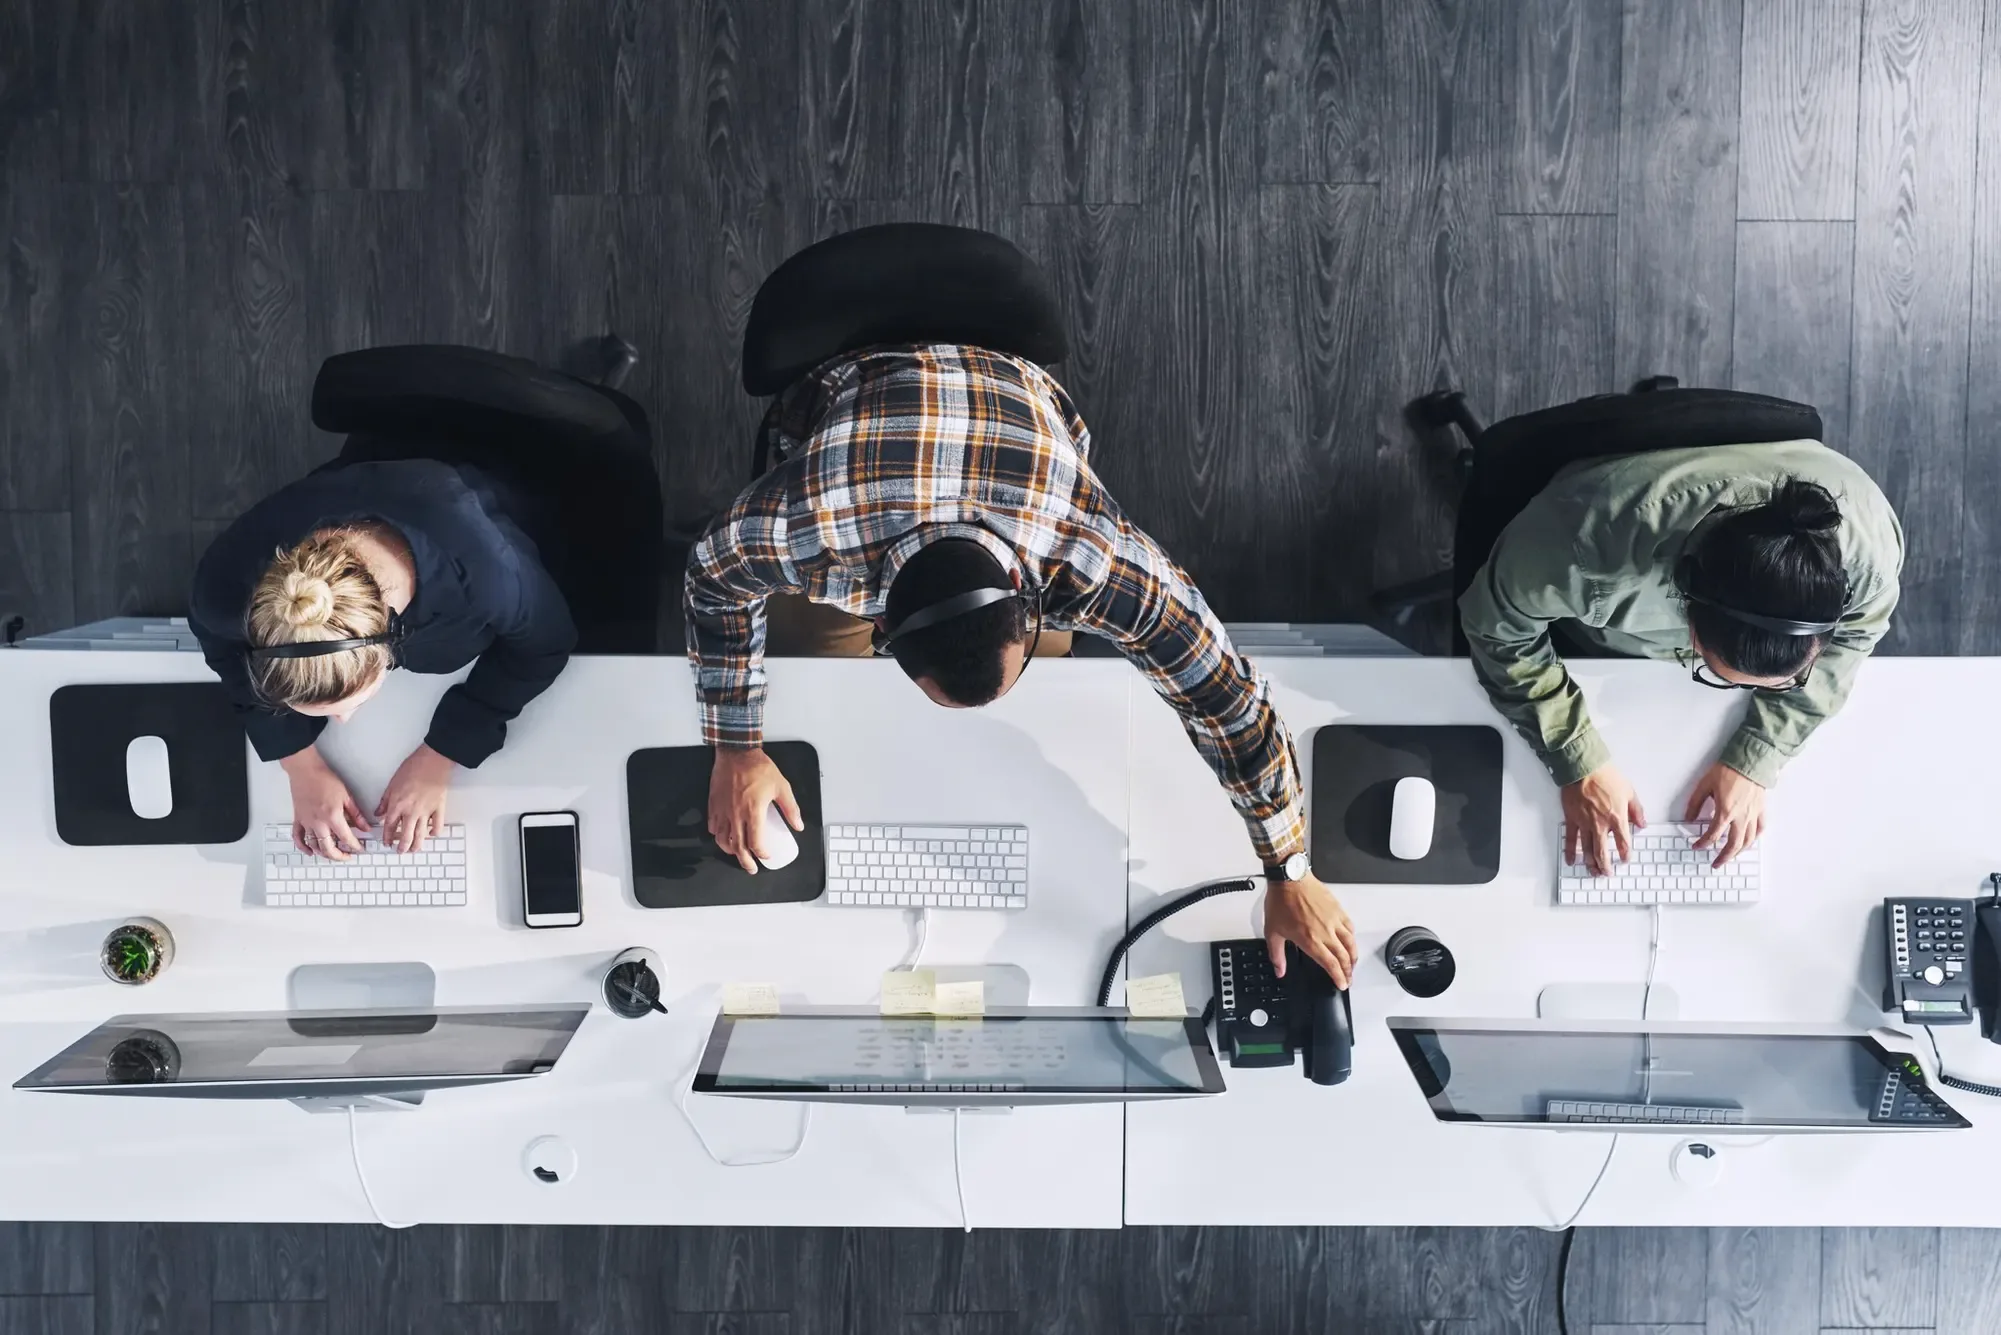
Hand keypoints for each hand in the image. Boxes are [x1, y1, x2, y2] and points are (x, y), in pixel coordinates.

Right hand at [280, 747, 368, 859]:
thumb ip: (357, 815)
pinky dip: (303, 847)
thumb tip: (366, 827)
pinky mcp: (298, 820)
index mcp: (332, 816)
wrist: (306, 771)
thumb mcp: (347, 796)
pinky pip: (298, 838)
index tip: (360, 849)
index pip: (346, 838)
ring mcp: (306, 822)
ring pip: (314, 845)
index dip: (355, 846)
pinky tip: (311, 852)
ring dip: (324, 853)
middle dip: (340, 856)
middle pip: (328, 848)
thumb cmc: (325, 779)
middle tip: (348, 856)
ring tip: (334, 853)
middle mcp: (318, 822)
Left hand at [375, 744, 455, 852]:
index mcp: (397, 805)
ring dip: (416, 845)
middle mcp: (411, 812)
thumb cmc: (413, 768)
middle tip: (400, 851)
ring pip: (421, 835)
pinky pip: (437, 826)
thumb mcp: (392, 784)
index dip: (386, 838)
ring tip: (414, 850)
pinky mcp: (439, 809)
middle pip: (405, 836)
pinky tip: (431, 834)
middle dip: (401, 847)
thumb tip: (379, 813)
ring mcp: (426, 812)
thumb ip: (385, 801)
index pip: (389, 827)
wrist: (433, 761)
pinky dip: (434, 833)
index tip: (386, 842)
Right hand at [708, 746, 803, 874]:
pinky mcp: (714, 804)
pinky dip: (718, 835)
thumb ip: (790, 808)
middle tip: (751, 868)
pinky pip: (713, 826)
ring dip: (730, 851)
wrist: (737, 752)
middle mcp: (736, 814)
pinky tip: (723, 835)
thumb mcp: (781, 787)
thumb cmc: (758, 767)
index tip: (766, 856)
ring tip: (737, 854)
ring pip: (722, 839)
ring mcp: (722, 810)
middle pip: (737, 847)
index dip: (761, 854)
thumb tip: (798, 825)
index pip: (755, 842)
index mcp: (753, 811)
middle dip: (745, 861)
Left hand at [1262, 874, 1356, 987]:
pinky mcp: (1338, 910)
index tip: (1342, 984)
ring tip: (1352, 964)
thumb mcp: (1272, 932)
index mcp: (1310, 941)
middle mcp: (1325, 932)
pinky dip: (1352, 938)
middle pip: (1344, 957)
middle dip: (1348, 971)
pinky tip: (1350, 941)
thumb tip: (1279, 971)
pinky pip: (1350, 927)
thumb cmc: (1281, 901)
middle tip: (1348, 978)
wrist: (1289, 878)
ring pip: (1351, 944)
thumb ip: (1277, 955)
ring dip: (1353, 957)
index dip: (1339, 978)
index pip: (1331, 965)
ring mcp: (1334, 921)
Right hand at [1561, 764, 1645, 875]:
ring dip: (1590, 864)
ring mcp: (1584, 824)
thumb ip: (1637, 810)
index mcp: (1617, 818)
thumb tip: (1642, 823)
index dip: (1625, 854)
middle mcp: (1600, 825)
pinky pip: (1570, 840)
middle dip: (1606, 866)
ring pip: (1587, 850)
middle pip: (1602, 852)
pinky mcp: (1571, 819)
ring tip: (1593, 872)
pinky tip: (1572, 861)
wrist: (1584, 768)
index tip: (1625, 860)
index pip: (1623, 843)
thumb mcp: (1629, 791)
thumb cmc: (1605, 776)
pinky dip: (1570, 852)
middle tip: (1607, 873)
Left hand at [1684, 762, 1765, 867]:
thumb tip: (1688, 818)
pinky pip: (1759, 829)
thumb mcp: (1704, 785)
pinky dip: (1754, 838)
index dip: (1703, 843)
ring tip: (1731, 857)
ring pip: (1748, 840)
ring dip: (1739, 852)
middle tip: (1716, 863)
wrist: (1749, 761)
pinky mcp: (1761, 809)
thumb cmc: (1728, 770)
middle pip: (1733, 844)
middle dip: (1723, 857)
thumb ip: (1695, 804)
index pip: (1712, 835)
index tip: (1697, 846)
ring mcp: (1753, 814)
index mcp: (1725, 812)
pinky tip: (1749, 841)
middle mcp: (1740, 817)